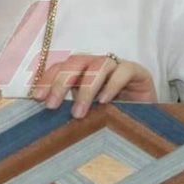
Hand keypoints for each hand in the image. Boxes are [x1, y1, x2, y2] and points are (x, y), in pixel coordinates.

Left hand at [32, 53, 156, 117]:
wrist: (146, 119)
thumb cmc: (112, 116)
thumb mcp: (88, 113)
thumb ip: (71, 109)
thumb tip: (45, 121)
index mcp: (81, 72)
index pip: (60, 67)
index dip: (47, 80)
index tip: (37, 98)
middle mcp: (96, 65)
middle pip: (75, 62)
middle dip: (61, 82)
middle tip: (53, 106)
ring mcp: (117, 66)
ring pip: (98, 65)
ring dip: (86, 89)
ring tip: (79, 112)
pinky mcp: (137, 71)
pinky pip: (123, 71)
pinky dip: (112, 85)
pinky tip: (104, 101)